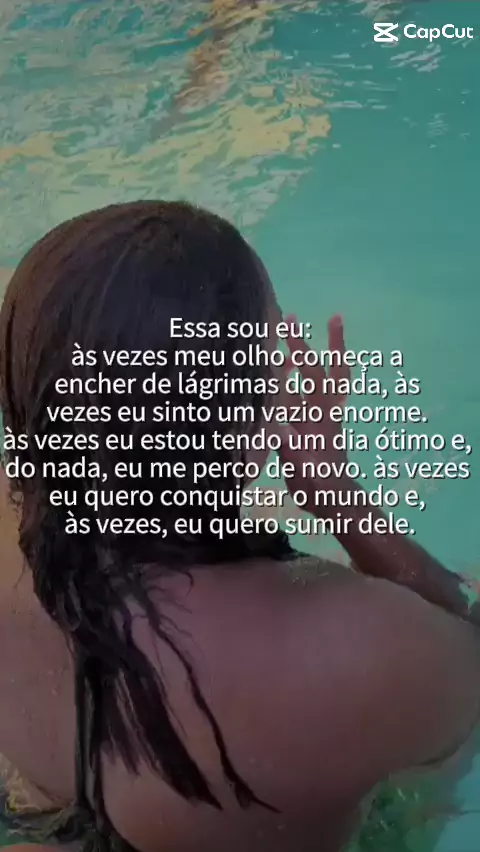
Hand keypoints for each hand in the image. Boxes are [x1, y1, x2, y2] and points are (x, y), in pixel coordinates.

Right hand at [279, 314, 351, 517]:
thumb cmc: (318, 486)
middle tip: (289, 317)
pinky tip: (281, 370)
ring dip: (300, 358)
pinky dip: (291, 380)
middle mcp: (319, 411)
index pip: (313, 378)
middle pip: (314, 370)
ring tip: (288, 334)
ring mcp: (314, 417)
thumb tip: (277, 425)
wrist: (332, 500)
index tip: (305, 326)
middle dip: (302, 345)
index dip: (307, 353)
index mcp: (319, 417)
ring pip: (310, 381)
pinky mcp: (307, 426)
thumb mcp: (303, 470)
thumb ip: (291, 448)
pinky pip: (299, 396)